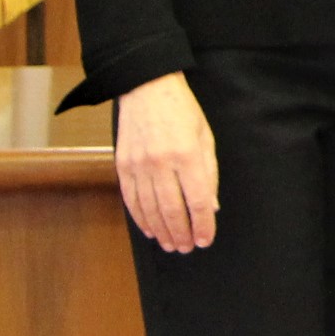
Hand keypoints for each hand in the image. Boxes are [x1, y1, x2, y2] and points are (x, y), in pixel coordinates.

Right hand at [114, 72, 218, 254]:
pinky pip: (131, 199)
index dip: (203, 225)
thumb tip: (211, 207)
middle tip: (188, 248)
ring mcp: (138, 164)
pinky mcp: (122, 165)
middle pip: (172, 210)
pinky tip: (150, 230)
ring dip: (162, 231)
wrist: (146, 87)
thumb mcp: (205, 137)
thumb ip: (209, 173)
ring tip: (171, 245)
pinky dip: (140, 218)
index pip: (197, 201)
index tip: (206, 239)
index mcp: (187, 154)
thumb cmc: (182, 110)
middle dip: (182, 234)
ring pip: (150, 209)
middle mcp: (161, 162)